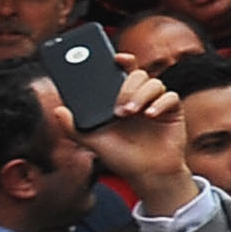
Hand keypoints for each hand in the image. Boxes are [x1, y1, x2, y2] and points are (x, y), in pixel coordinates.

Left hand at [80, 70, 193, 213]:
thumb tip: (58, 110)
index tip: (116, 58)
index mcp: (121, 99)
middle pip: (138, 74)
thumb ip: (74, 127)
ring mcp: (157, 103)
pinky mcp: (173, 111)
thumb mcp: (93, 142)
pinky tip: (151, 115)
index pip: (121, 72)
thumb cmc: (121, 157)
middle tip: (119, 108)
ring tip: (132, 113)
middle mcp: (140, 97)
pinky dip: (161, 103)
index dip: (121, 61)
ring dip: (141, 95)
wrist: (147, 173)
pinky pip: (171, 96)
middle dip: (127, 87)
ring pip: (154, 82)